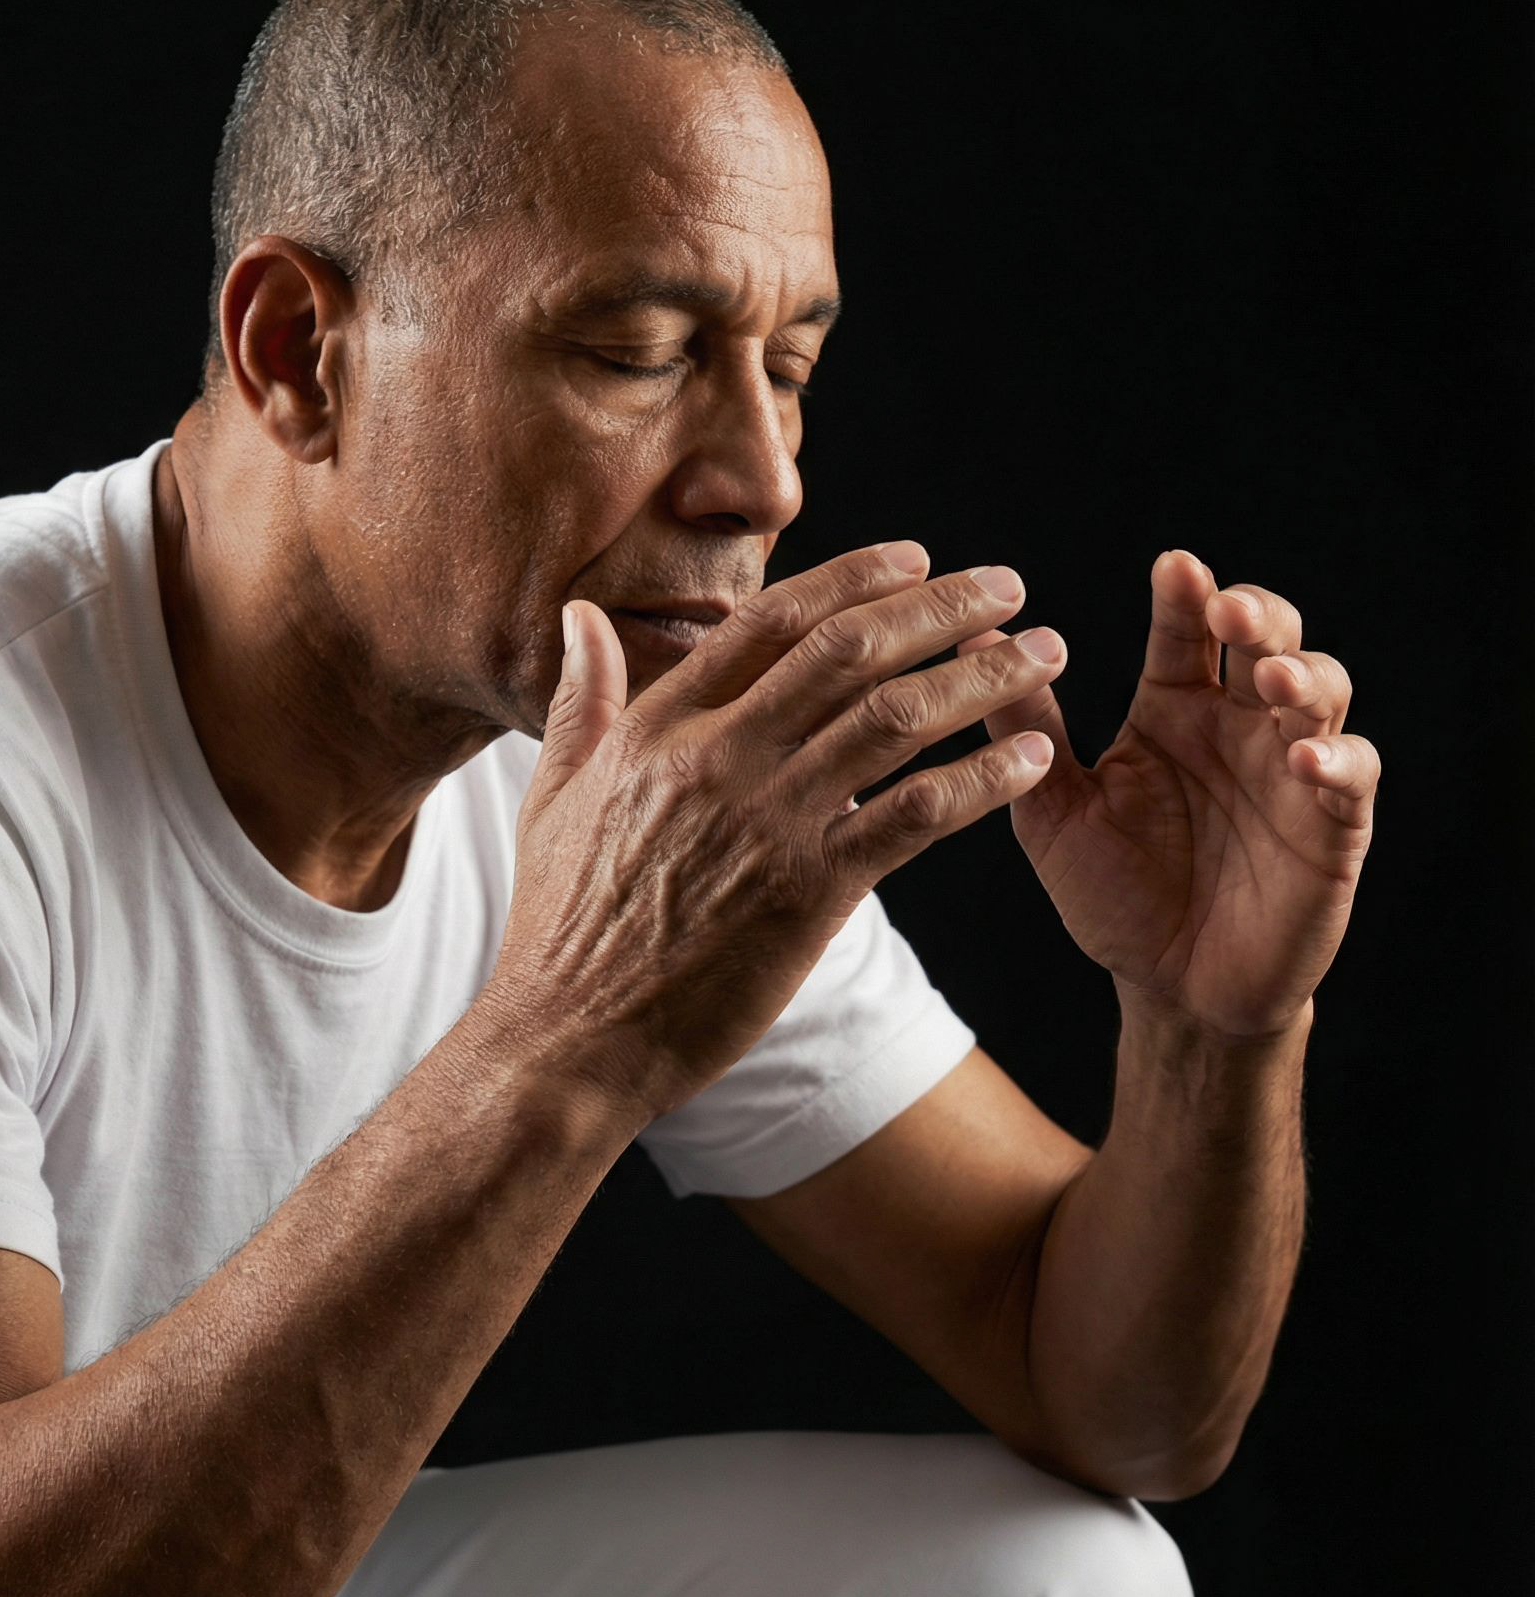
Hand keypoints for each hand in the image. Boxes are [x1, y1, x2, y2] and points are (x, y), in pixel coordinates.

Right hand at [483, 545, 1058, 1121]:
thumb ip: (583, 698)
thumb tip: (582, 612)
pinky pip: (913, 816)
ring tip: (1043, 653)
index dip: (853, 578)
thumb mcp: (553, 794)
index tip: (914, 558)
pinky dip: (979, 781)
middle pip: (849, 650)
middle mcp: (718, 759)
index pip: (771, 622)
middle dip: (940, 606)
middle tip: (1007, 586)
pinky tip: (1030, 761)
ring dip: (981, 678)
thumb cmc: (559, 927)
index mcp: (660, 729)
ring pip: (895, 719)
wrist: (570, 1038)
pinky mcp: (807, 893)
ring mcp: (767, 823)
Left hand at [954, 548, 1379, 1037]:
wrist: (1171, 990)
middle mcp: (1239, 726)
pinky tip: (1302, 758)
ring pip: (1322, 690)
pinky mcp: (1333, 825)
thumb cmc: (1117, 898)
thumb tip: (976, 643)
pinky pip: (1353, 775)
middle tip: (1228, 609)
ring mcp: (1292, 770)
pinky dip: (1336, 758)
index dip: (1185, 595)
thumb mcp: (1056, 814)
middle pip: (1269, 638)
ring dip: (1303, 673)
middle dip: (1258, 613)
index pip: (1186, 633)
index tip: (1173, 566)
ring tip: (1271, 677)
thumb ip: (1025, 734)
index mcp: (1175, 711)